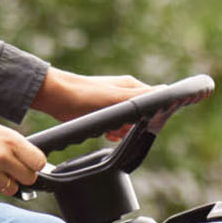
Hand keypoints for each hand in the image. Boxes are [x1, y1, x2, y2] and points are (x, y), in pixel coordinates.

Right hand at [0, 112, 46, 195]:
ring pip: (11, 188)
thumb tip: (31, 166)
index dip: (34, 165)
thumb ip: (15, 148)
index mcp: (11, 140)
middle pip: (29, 179)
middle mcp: (2, 157)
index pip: (39, 162)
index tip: (28, 164)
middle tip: (10, 169)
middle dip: (21, 176)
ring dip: (4, 182)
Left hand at [32, 69, 150, 139]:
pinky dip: (113, 134)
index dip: (155, 114)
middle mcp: (125, 94)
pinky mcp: (103, 114)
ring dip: (122, 132)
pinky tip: (107, 135)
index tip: (146, 124)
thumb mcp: (116, 98)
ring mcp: (114, 104)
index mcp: (132, 87)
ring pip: (129, 125)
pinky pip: (116, 128)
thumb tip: (166, 91)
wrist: (56, 97)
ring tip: (111, 131)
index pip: (155, 100)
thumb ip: (140, 97)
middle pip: (143, 116)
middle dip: (135, 127)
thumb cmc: (84, 95)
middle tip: (121, 127)